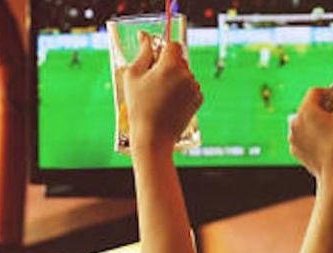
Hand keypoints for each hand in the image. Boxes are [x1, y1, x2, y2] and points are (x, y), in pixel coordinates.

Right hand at [123, 32, 202, 154]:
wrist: (154, 137)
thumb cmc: (139, 106)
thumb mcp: (133, 76)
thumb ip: (142, 52)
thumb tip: (144, 36)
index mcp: (171, 65)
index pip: (173, 45)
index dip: (163, 49)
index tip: (155, 57)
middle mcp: (187, 74)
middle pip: (179, 60)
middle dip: (168, 65)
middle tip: (152, 80)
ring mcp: (195, 87)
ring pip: (185, 74)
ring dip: (175, 79)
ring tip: (159, 95)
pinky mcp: (198, 100)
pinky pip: (190, 88)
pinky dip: (181, 91)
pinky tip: (169, 103)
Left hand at [288, 77, 332, 189]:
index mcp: (305, 110)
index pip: (316, 91)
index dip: (330, 93)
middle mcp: (294, 121)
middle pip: (309, 105)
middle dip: (324, 107)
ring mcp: (292, 136)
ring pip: (305, 120)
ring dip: (317, 121)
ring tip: (332, 130)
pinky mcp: (294, 149)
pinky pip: (303, 135)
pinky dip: (312, 134)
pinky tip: (325, 141)